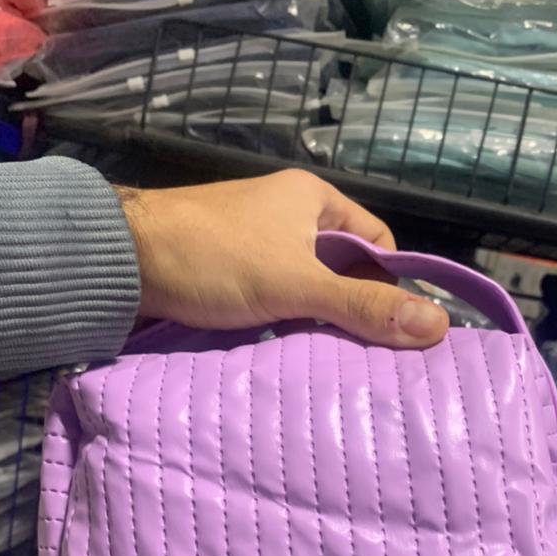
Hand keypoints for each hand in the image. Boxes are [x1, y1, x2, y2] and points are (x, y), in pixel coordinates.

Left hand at [117, 170, 448, 347]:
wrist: (117, 261)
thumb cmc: (214, 259)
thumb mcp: (296, 285)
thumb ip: (362, 306)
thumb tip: (438, 326)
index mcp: (312, 197)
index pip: (376, 241)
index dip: (388, 282)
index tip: (388, 327)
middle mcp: (286, 212)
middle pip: (342, 266)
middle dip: (351, 307)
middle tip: (363, 354)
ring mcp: (254, 241)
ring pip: (306, 285)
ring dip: (313, 318)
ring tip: (325, 358)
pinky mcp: (226, 268)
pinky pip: (272, 296)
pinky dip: (280, 321)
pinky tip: (282, 349)